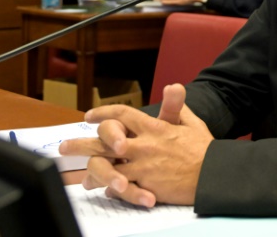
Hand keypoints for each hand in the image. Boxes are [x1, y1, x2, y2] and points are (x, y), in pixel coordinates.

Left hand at [59, 84, 212, 206]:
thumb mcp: (192, 122)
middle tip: (64, 146)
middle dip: (80, 143)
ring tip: (76, 174)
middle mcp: (143, 144)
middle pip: (103, 140)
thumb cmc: (204, 149)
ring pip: (105, 165)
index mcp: (153, 127)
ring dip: (89, 170)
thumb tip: (173, 87)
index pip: (121, 114)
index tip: (90, 116)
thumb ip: (177, 106)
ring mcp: (141, 166)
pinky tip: (101, 189)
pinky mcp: (143, 185)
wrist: (212, 174)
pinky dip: (108, 188)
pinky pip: (118, 187)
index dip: (103, 113)